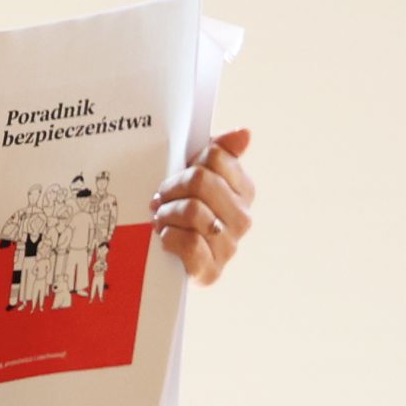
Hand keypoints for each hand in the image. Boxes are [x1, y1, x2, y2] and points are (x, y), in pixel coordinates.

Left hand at [151, 127, 255, 283]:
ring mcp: (229, 246)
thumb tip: (244, 133)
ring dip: (166, 214)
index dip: (186, 164)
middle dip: (171, 188)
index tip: (176, 176)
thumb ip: (218, 151)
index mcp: (243, 190)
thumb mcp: (194, 176)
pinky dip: (169, 238)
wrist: (167, 259)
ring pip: (193, 210)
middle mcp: (242, 218)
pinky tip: (165, 237)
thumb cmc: (181, 209)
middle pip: (200, 180)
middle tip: (160, 199)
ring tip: (161, 219)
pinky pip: (190, 244)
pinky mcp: (212, 271)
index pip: (214, 156)